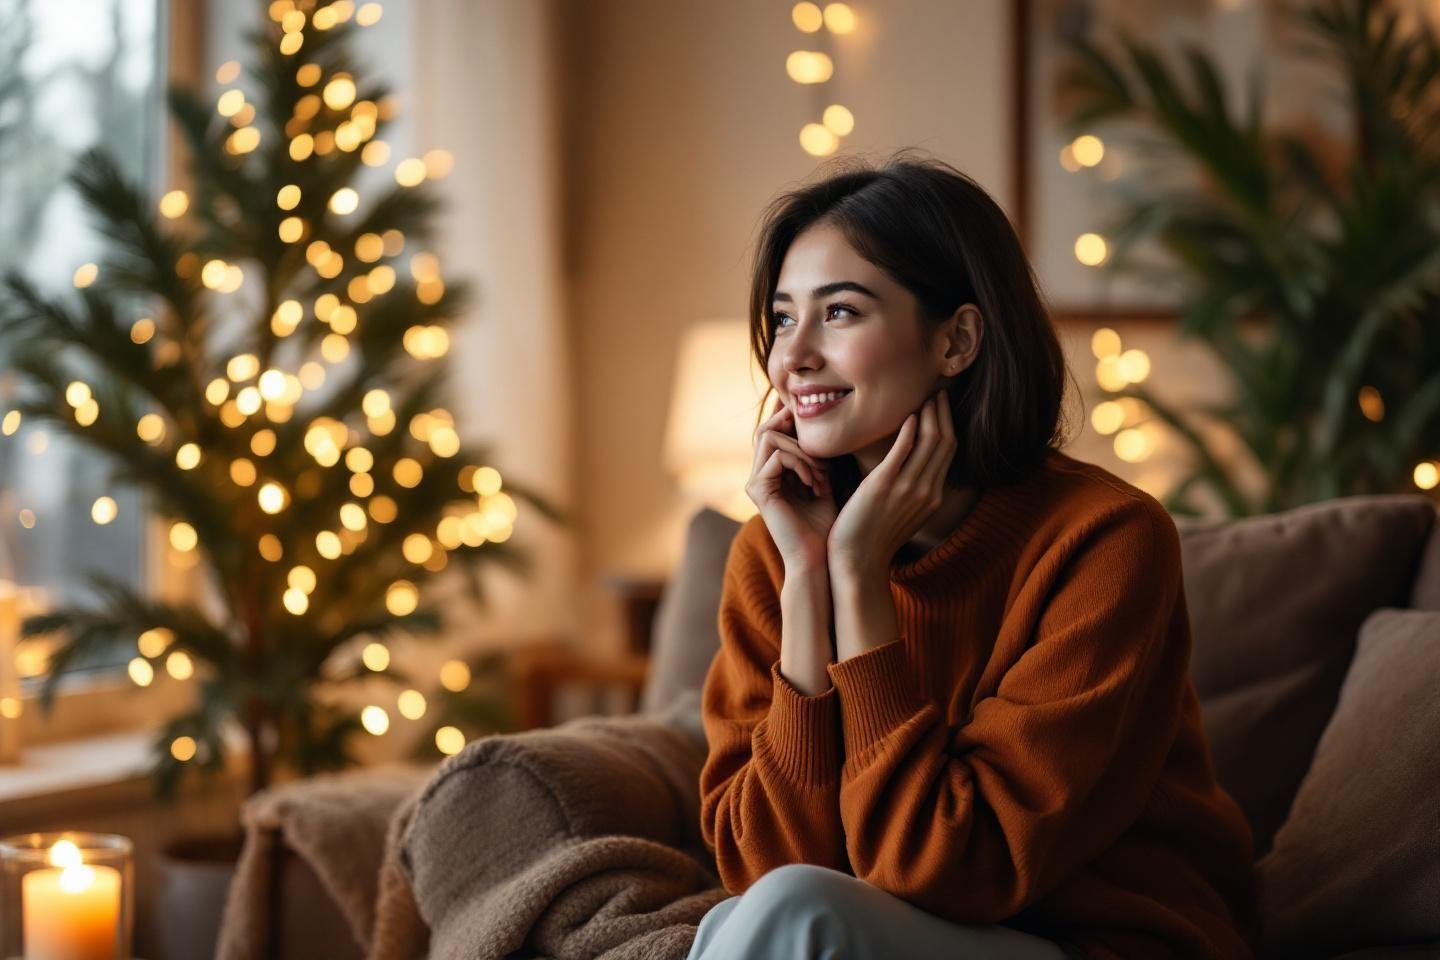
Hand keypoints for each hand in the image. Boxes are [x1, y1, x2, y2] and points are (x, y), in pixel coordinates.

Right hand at [746, 394, 838, 570]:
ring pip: (769, 437)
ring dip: (802, 451)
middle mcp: (758, 476)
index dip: (791, 420)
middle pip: (766, 429)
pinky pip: (777, 457)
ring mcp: (754, 483)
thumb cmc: (824, 527)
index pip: (772, 432)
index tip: (820, 428)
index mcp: (771, 474)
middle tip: (824, 456)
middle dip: (797, 432)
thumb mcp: (823, 482)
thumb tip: (821, 426)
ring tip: (822, 474)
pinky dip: (801, 464)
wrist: (816, 560)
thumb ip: (816, 457)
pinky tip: (815, 483)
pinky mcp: (757, 490)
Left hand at [827, 389, 956, 580]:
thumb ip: (911, 487)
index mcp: (933, 497)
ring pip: (930, 442)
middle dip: (943, 413)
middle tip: (937, 392)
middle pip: (945, 442)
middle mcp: (927, 492)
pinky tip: (909, 415)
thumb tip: (909, 464)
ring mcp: (908, 489)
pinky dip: (909, 430)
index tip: (941, 405)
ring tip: (925, 396)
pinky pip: (903, 451)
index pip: (949, 451)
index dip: (948, 424)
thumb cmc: (873, 535)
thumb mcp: (902, 510)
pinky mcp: (884, 486)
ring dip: (930, 415)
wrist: (857, 561)